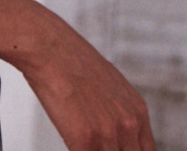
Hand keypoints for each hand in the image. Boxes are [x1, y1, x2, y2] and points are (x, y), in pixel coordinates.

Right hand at [0, 0, 154, 149]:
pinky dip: (73, 149)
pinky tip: (67, 137)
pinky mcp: (85, 139)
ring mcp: (108, 133)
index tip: (108, 146)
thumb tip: (113, 130)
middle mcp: (129, 125)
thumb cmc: (70, 61)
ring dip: (90, 150)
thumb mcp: (107, 84)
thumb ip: (118, 111)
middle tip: (92, 142)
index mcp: (138, 112)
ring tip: (77, 137)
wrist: (48, 46)